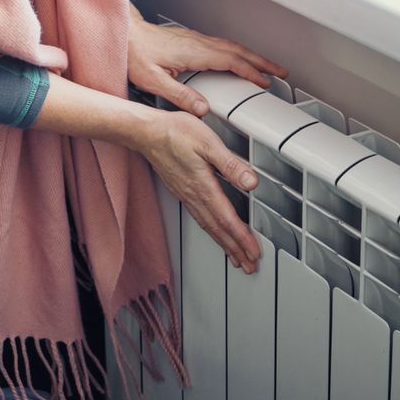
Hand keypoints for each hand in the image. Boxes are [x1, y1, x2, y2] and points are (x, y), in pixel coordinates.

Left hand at [127, 9, 287, 116]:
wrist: (126, 34)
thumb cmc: (135, 53)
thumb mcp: (153, 80)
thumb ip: (179, 95)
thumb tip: (202, 108)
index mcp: (194, 52)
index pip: (231, 62)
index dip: (251, 72)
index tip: (265, 82)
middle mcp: (199, 43)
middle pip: (239, 51)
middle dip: (263, 62)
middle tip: (280, 72)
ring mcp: (197, 39)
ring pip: (233, 46)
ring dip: (253, 56)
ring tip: (267, 67)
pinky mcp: (192, 40)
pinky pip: (223, 45)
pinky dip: (239, 52)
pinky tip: (240, 60)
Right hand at [129, 107, 262, 272]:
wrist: (146, 133)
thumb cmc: (175, 134)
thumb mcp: (208, 143)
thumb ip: (231, 165)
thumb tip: (251, 182)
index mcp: (203, 187)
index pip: (227, 220)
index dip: (242, 239)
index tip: (254, 253)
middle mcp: (194, 196)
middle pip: (218, 230)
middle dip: (235, 250)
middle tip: (249, 266)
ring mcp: (186, 195)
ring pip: (209, 227)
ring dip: (224, 244)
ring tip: (235, 257)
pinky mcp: (180, 190)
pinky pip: (199, 218)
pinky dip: (211, 230)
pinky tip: (214, 231)